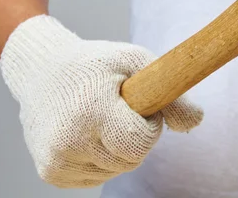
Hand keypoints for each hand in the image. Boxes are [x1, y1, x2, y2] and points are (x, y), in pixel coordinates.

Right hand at [0, 15, 202, 187]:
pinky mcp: (51, 173)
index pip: (140, 144)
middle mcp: (68, 141)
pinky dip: (100, 158)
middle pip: (130, 161)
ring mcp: (56, 161)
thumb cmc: (95, 64)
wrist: (41, 70)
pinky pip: (96, 177)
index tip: (138, 106)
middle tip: (118, 110)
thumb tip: (196, 121)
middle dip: (134, 138)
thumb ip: (171, 91)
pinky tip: (86, 133)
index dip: (148, 127)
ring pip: (114, 171)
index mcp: (90, 111)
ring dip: (117, 149)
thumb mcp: (136, 61)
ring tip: (99, 118)